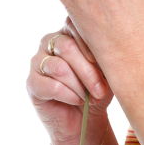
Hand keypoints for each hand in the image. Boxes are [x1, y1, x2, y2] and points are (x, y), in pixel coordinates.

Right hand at [26, 19, 112, 144]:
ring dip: (79, 85)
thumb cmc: (99, 90)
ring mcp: (38, 61)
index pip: (74, 24)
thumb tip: (110, 46)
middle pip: (67, 47)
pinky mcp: (32, 83)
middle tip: (101, 89)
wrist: (86, 120)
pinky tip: (78, 100)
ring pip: (59, 67)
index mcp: (69, 32)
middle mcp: (50, 42)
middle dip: (88, 70)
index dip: (89, 42)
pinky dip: (69, 95)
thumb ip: (105, 54)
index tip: (105, 59)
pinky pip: (51, 85)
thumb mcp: (108, 70)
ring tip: (90, 97)